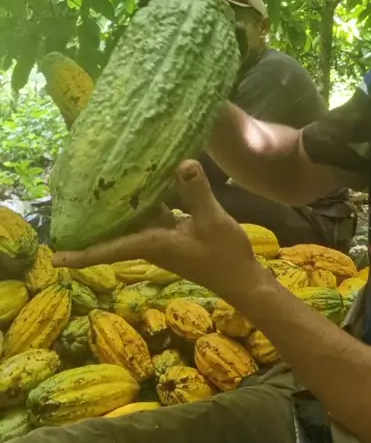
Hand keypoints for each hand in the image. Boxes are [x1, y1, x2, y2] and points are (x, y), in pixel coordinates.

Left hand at [53, 160, 260, 300]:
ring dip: (115, 210)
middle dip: (90, 225)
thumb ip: (196, 192)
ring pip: (131, 222)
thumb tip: (182, 163)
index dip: (81, 255)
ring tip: (96, 187)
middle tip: (65, 208)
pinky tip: (142, 182)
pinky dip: (142, 202)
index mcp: (152, 243)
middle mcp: (150, 242)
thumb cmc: (225, 256)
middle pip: (112, 234)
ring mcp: (161, 239)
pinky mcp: (174, 235)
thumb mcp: (212, 220)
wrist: (243, 279)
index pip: (109, 250)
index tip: (54, 258)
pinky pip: (150, 216)